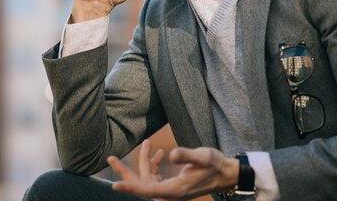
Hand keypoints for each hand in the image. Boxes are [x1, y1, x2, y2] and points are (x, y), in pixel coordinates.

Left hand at [107, 145, 238, 200]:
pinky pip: (155, 177)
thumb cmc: (215, 165)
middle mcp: (169, 193)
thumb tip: (170, 153)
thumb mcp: (203, 157)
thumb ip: (187, 155)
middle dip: (125, 172)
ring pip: (147, 178)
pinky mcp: (172, 185)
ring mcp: (170, 190)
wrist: (226, 174)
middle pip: (141, 185)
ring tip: (146, 144)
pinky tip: (158, 152)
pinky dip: (153, 164)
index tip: (114, 185)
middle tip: (110, 157)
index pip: (147, 190)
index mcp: (174, 190)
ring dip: (143, 162)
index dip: (130, 188)